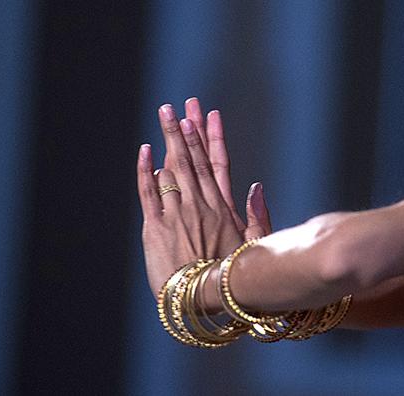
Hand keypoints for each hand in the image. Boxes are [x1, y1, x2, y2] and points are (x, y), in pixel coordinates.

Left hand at [136, 100, 271, 298]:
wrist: (203, 301)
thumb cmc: (233, 280)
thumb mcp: (254, 247)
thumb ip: (257, 216)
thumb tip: (256, 188)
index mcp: (224, 209)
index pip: (216, 164)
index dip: (210, 138)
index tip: (207, 116)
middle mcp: (201, 205)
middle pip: (192, 159)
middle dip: (187, 129)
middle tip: (183, 103)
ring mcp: (177, 214)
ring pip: (173, 168)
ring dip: (170, 140)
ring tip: (166, 114)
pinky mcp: (155, 228)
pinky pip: (149, 192)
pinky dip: (146, 169)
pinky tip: (146, 149)